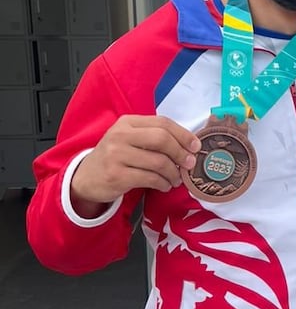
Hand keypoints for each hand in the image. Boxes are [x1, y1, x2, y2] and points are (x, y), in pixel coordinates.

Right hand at [70, 115, 200, 215]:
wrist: (86, 177)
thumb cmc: (116, 157)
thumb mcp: (130, 140)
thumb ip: (154, 138)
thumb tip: (189, 147)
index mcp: (128, 122)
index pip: (162, 123)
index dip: (183, 135)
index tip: (196, 146)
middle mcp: (120, 135)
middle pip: (162, 139)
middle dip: (181, 153)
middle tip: (189, 164)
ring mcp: (116, 155)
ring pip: (158, 162)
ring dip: (173, 173)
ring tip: (176, 179)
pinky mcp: (116, 175)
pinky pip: (150, 178)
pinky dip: (162, 183)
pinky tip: (164, 186)